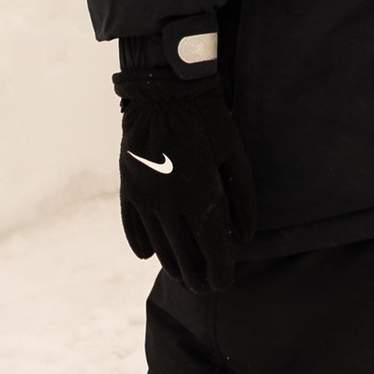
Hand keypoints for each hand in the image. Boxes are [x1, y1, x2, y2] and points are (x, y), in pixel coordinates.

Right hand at [115, 50, 257, 288]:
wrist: (165, 90)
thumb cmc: (209, 119)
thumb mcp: (235, 155)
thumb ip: (242, 198)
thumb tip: (244, 236)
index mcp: (201, 199)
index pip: (212, 251)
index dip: (220, 272)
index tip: (224, 283)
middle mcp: (169, 206)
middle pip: (183, 256)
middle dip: (196, 275)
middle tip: (204, 284)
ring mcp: (145, 199)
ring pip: (158, 246)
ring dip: (171, 264)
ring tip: (182, 275)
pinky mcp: (128, 188)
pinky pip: (131, 226)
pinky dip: (141, 243)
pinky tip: (147, 253)